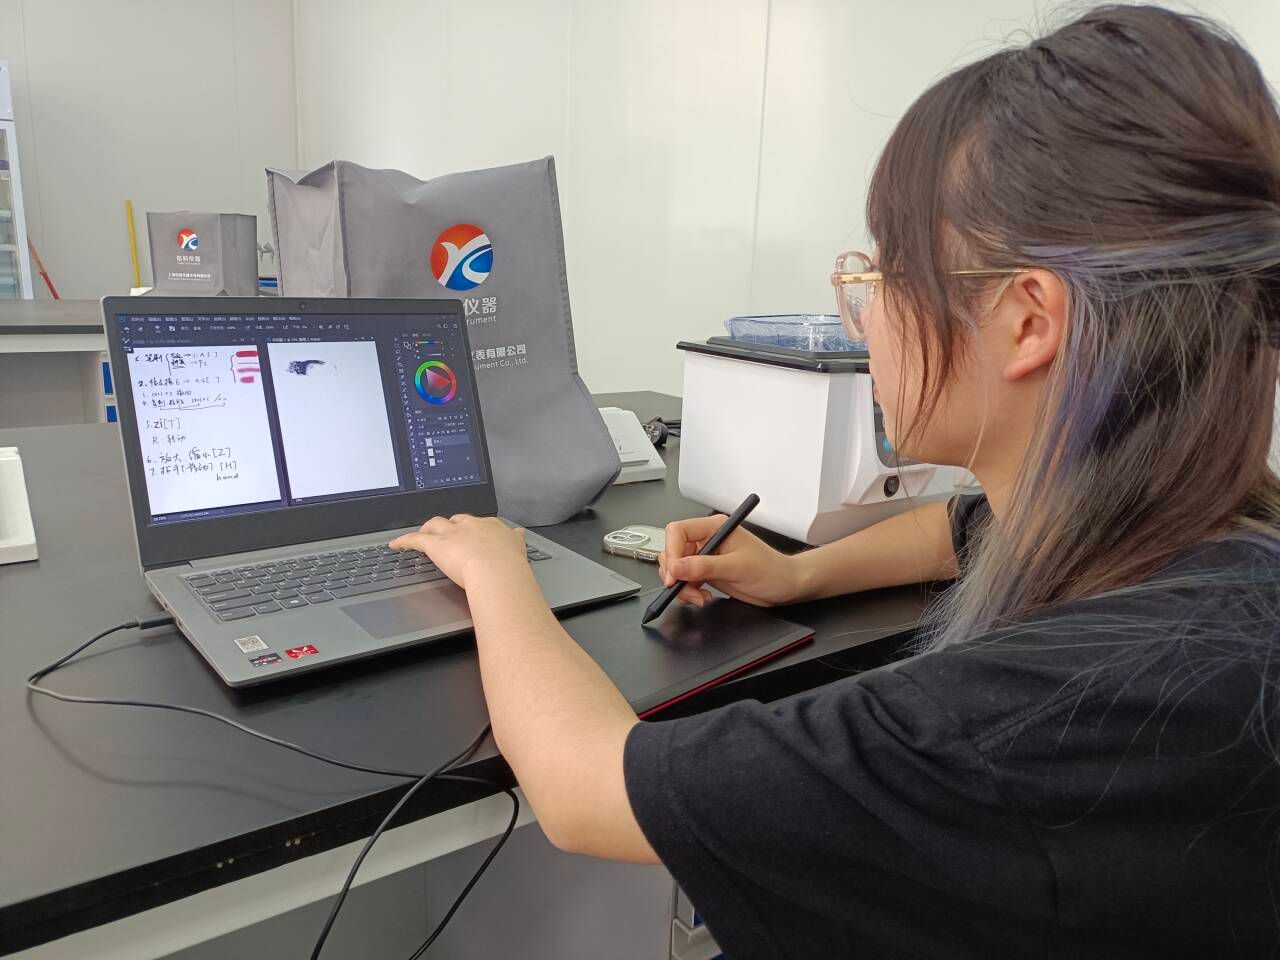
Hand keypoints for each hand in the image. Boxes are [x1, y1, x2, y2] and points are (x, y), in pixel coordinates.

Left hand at [390, 515, 528, 591]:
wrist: (498, 570)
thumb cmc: (510, 565)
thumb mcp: (519, 549)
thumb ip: (516, 541)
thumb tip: (519, 534)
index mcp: (490, 527)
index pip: (478, 523)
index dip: (471, 528)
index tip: (470, 532)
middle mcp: (470, 526)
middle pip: (455, 520)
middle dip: (449, 525)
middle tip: (445, 533)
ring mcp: (452, 534)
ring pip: (435, 525)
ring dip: (427, 529)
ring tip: (422, 534)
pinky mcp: (435, 544)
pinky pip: (415, 539)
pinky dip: (404, 541)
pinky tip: (395, 544)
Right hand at [658, 515, 801, 607]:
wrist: (783, 586)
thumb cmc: (771, 570)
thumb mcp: (737, 567)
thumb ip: (705, 567)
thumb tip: (677, 567)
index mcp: (714, 527)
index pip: (678, 531)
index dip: (672, 552)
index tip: (674, 574)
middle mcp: (707, 539)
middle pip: (673, 551)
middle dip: (675, 573)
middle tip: (683, 589)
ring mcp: (705, 556)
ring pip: (676, 568)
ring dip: (681, 586)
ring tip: (698, 597)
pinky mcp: (705, 572)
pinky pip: (684, 580)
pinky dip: (687, 592)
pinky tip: (701, 597)